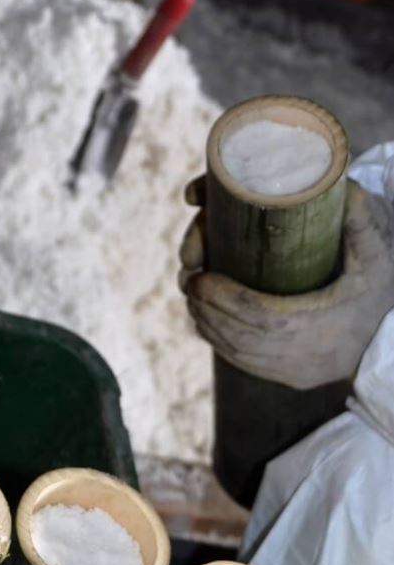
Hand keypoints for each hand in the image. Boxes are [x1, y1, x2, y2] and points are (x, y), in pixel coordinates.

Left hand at [178, 178, 393, 389]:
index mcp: (315, 324)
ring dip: (207, 325)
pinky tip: (207, 324)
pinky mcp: (289, 378)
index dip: (222, 298)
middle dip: (206, 308)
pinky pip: (243, 364)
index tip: (200, 276)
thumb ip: (358, 221)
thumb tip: (337, 185)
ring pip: (234, 352)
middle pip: (236, 334)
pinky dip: (220, 344)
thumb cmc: (384, 296)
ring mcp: (292, 370)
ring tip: (194, 298)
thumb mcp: (377, 256)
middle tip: (191, 281)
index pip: (254, 314)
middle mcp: (299, 354)